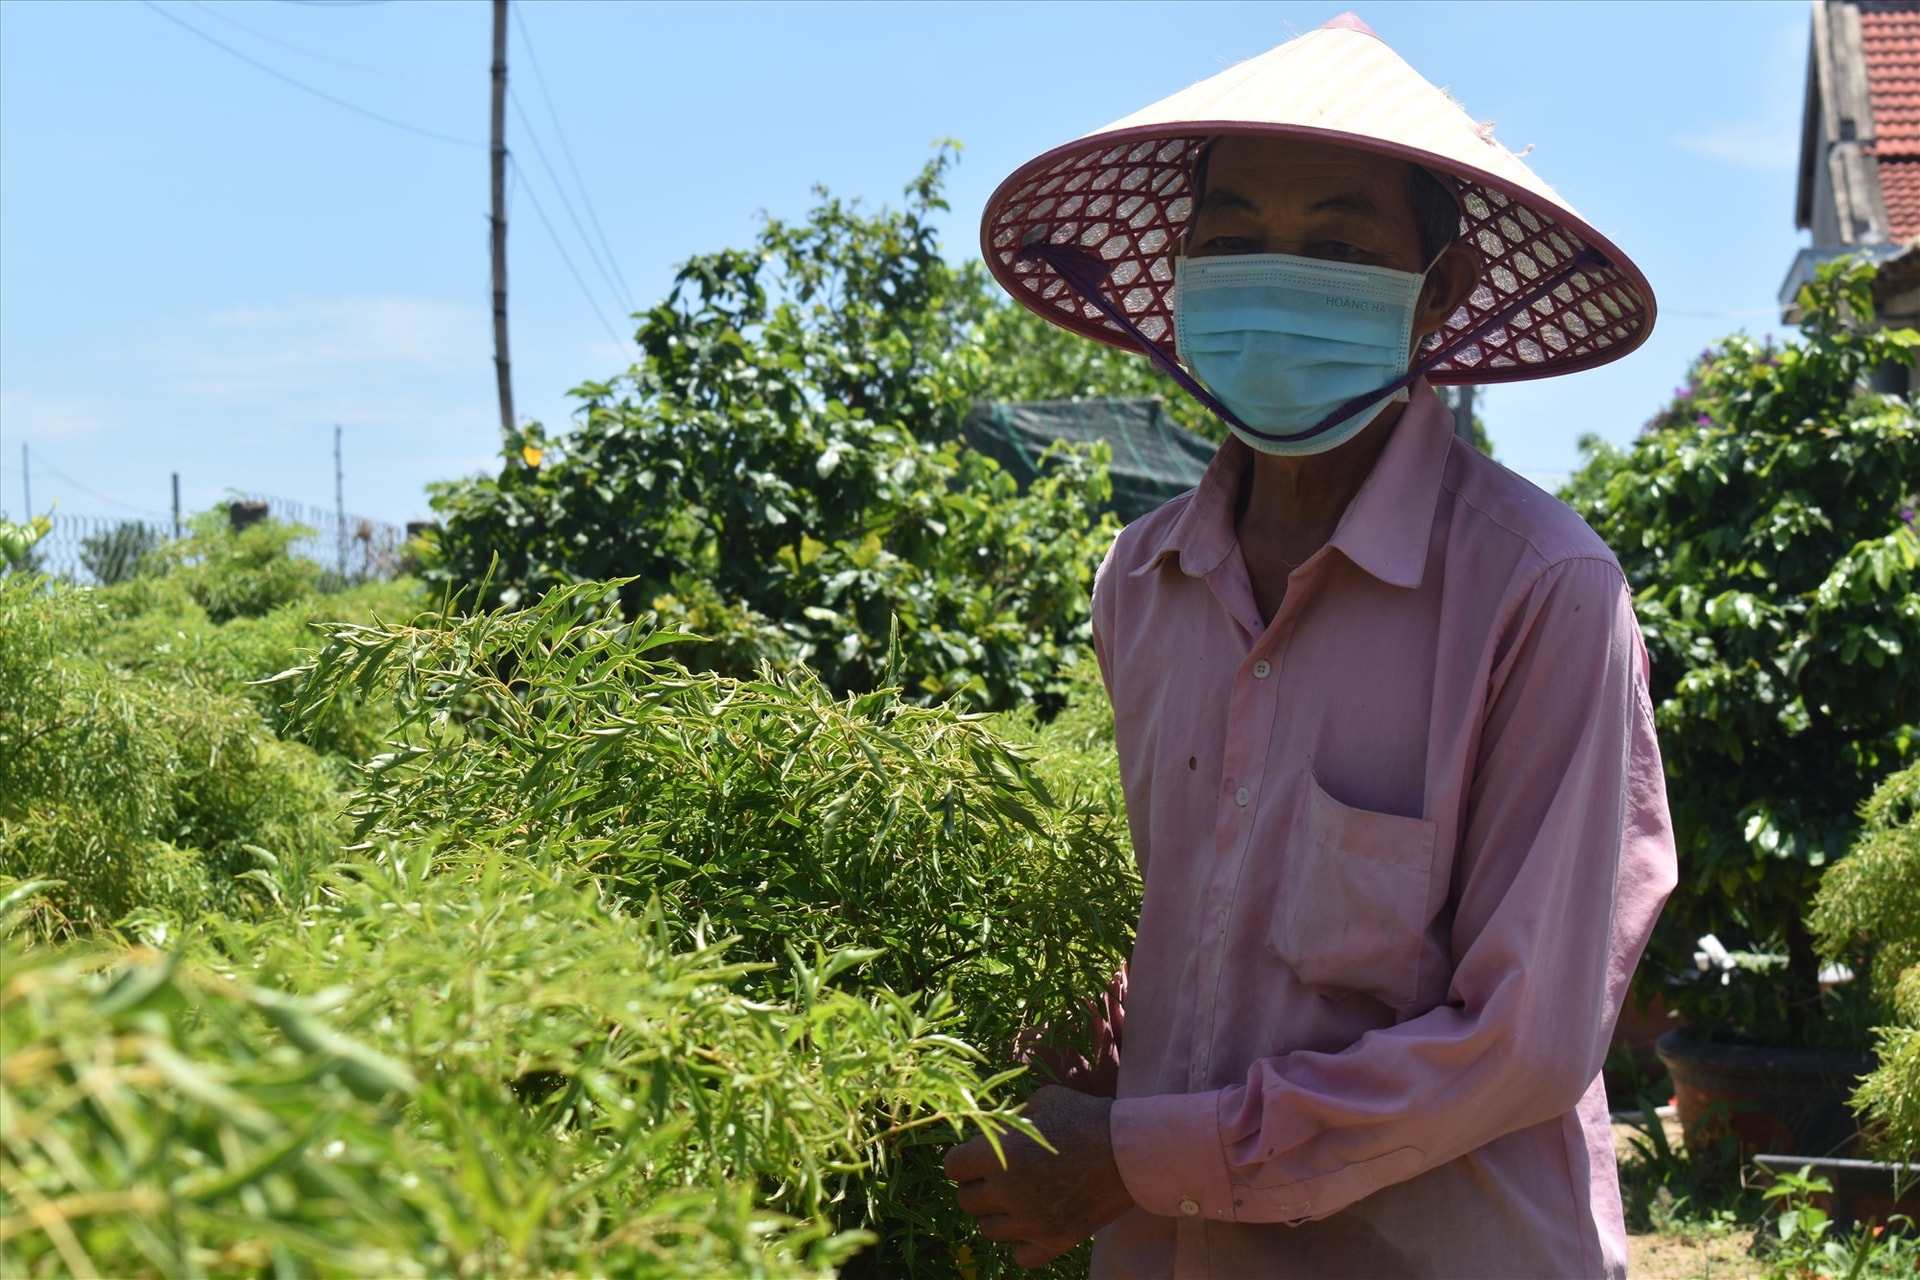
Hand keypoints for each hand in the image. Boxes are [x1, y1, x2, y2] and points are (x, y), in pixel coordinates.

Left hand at [942, 1084, 1135, 1268]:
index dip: (962, 1160)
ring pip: (988, 1230)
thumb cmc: (1084, 1117)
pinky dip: (1020, 1243)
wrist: (1130, 1150)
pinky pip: (1018, 1255)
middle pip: (966, 1201)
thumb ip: (1010, 1120)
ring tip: (1016, 1199)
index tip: (974, 1157)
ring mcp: (1030, 1222)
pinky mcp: (1053, 1241)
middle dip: (977, 1187)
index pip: (952, 1167)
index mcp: (997, 1155)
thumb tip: (992, 1131)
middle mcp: (1007, 1192)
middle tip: (996, 1177)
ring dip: (996, 1214)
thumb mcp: (1041, 1102)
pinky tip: (1031, 1223)